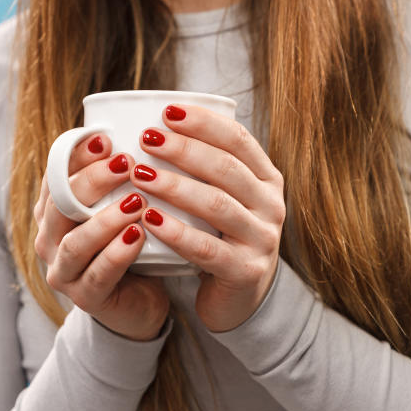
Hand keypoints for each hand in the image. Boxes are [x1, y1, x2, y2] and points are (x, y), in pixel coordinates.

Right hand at [33, 133, 170, 340]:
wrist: (140, 304)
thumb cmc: (132, 246)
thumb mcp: (122, 207)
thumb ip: (121, 177)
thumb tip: (143, 127)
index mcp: (54, 211)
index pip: (54, 175)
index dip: (75, 154)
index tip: (105, 136)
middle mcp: (50, 239)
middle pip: (60, 205)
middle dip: (91, 180)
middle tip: (126, 162)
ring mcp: (64, 271)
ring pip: (76, 242)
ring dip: (106, 218)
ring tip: (136, 201)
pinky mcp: (86, 298)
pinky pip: (99, 274)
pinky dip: (118, 253)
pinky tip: (139, 235)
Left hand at [130, 104, 285, 331]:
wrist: (241, 299)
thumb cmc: (221, 237)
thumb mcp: (225, 198)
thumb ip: (206, 168)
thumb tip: (157, 123)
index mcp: (267, 179)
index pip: (238, 140)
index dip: (204, 123)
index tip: (167, 111)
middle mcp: (270, 206)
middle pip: (226, 168)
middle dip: (184, 149)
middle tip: (147, 138)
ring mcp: (262, 240)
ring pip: (216, 205)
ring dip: (175, 186)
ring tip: (140, 174)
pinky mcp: (245, 271)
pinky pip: (207, 248)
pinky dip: (176, 232)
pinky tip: (149, 219)